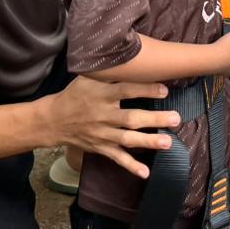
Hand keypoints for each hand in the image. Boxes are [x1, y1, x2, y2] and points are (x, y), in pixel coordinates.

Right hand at [44, 76, 179, 178]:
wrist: (54, 120)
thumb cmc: (75, 94)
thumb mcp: (87, 77)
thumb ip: (108, 71)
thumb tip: (129, 55)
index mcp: (101, 95)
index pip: (125, 91)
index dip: (145, 90)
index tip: (165, 89)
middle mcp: (103, 115)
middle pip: (131, 118)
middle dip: (154, 119)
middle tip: (175, 118)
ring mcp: (102, 134)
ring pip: (127, 139)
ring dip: (149, 142)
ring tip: (168, 143)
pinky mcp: (101, 148)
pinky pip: (117, 158)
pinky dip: (131, 166)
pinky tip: (146, 173)